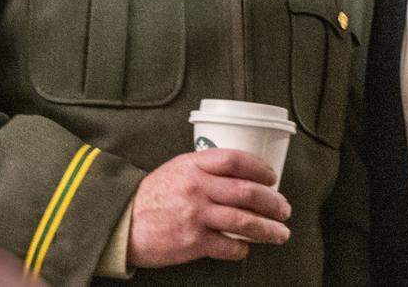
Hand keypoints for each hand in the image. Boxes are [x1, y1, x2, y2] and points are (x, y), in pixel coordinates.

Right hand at [127, 150, 290, 268]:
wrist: (123, 223)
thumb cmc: (153, 196)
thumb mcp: (177, 169)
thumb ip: (205, 168)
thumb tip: (242, 175)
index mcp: (193, 165)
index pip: (235, 160)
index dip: (259, 168)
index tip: (272, 178)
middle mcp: (197, 187)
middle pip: (247, 192)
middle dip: (272, 202)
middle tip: (284, 209)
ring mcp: (195, 215)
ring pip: (243, 221)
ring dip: (267, 228)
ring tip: (280, 232)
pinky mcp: (192, 242)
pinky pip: (228, 245)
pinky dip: (241, 248)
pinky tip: (246, 247)